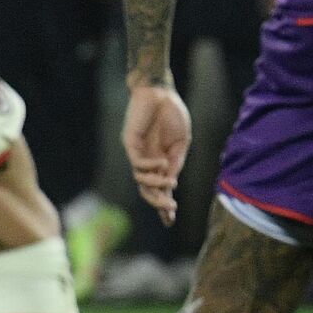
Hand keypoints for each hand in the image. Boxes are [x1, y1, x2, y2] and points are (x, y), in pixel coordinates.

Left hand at [122, 82, 191, 226]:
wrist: (160, 92)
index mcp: (162, 161)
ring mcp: (138, 153)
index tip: (170, 220)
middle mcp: (148, 160)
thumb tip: (171, 183)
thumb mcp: (181, 142)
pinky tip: (161, 162)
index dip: (164, 204)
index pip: (161, 187)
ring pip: (141, 180)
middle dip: (159, 202)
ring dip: (155, 186)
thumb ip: (176, 161)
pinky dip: (150, 167)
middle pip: (148, 190)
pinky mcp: (130, 144)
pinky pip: (137, 163)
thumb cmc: (172, 114)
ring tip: (169, 185)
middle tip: (170, 210)